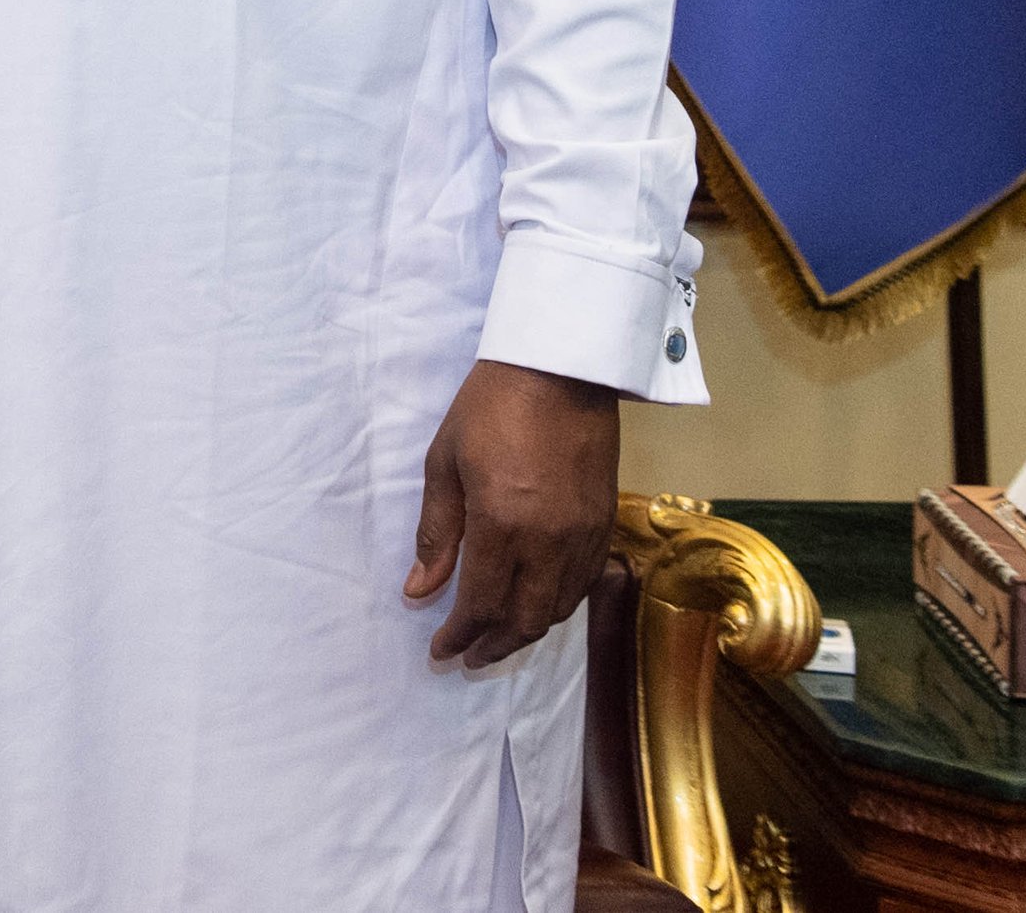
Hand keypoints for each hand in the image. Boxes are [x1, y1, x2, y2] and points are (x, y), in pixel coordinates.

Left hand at [406, 358, 621, 667]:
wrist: (560, 368)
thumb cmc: (489, 408)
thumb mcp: (445, 465)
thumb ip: (437, 533)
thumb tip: (419, 591)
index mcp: (504, 526)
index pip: (482, 604)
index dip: (460, 635)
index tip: (440, 651)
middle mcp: (551, 542)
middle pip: (526, 620)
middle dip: (494, 646)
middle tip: (467, 656)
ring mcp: (585, 536)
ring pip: (559, 608)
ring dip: (526, 632)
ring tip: (497, 638)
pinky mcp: (605, 523)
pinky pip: (583, 584)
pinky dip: (557, 605)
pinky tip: (536, 604)